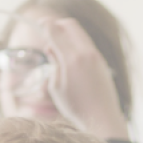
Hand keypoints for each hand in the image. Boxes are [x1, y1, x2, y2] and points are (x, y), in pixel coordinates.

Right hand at [41, 17, 128, 140]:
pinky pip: (87, 44)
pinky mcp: (102, 63)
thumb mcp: (56, 87)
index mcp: (72, 59)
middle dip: (58, 25)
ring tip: (58, 48)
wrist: (103, 118)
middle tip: (48, 32)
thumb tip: (52, 47)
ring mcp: (97, 57)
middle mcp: (86, 53)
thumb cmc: (76, 107)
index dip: (45, 25)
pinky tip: (70, 57)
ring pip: (81, 33)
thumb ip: (54, 63)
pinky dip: (77, 43)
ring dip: (68, 34)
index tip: (40, 24)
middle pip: (71, 25)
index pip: (55, 30)